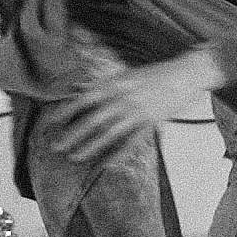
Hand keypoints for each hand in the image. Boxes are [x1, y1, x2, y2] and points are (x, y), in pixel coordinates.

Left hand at [44, 51, 222, 165]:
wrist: (186, 75)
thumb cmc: (157, 73)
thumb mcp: (127, 74)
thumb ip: (104, 84)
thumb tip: (79, 89)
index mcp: (116, 84)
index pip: (84, 99)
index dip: (66, 111)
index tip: (50, 122)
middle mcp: (124, 99)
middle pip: (92, 120)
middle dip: (73, 135)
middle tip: (57, 146)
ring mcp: (137, 112)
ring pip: (109, 134)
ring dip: (90, 147)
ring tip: (75, 157)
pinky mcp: (150, 123)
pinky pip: (131, 142)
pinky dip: (119, 154)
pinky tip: (107, 164)